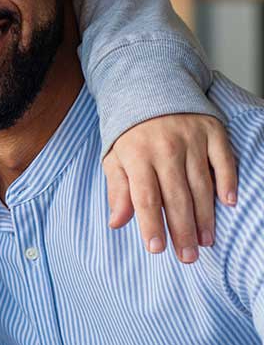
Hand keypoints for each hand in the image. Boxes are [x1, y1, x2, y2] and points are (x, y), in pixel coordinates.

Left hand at [103, 114, 236, 262]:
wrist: (148, 87)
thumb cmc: (130, 132)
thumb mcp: (114, 157)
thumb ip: (117, 189)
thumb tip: (117, 222)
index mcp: (136, 155)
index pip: (145, 198)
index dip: (151, 225)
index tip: (156, 250)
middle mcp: (164, 148)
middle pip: (176, 197)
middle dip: (182, 231)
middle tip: (188, 257)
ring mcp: (190, 138)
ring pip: (201, 184)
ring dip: (204, 216)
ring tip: (205, 240)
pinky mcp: (211, 130)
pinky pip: (223, 160)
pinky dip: (227, 181)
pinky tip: (228, 203)